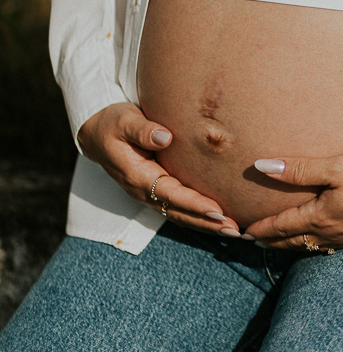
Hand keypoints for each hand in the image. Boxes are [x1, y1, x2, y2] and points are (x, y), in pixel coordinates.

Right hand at [77, 103, 239, 235]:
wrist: (97, 134)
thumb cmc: (113, 123)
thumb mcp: (123, 121)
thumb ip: (142, 130)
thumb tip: (164, 138)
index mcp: (137, 176)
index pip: (171, 194)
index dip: (194, 204)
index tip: (218, 211)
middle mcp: (144, 191)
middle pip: (179, 212)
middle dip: (207, 222)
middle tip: (235, 229)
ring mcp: (150, 194)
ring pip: (181, 214)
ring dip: (206, 224)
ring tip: (235, 230)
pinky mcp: (157, 191)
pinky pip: (179, 208)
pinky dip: (199, 217)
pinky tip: (219, 220)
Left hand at [244, 152, 342, 249]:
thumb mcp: (334, 167)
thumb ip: (298, 169)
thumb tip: (262, 166)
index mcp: (319, 218)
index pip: (281, 227)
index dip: (260, 230)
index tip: (243, 233)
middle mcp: (329, 234)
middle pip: (292, 242)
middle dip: (271, 242)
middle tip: (254, 242)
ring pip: (309, 247)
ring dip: (290, 246)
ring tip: (278, 243)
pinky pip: (327, 247)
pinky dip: (311, 246)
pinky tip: (315, 241)